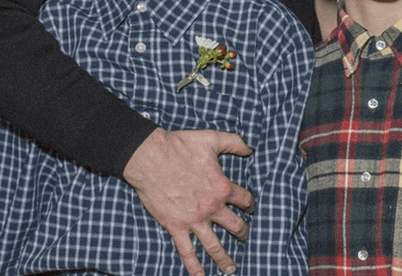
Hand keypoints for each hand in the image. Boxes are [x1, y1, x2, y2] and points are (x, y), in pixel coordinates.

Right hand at [123, 128, 253, 274]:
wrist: (151, 158)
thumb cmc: (181, 146)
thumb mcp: (212, 139)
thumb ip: (235, 142)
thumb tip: (250, 147)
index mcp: (222, 187)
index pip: (244, 200)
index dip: (250, 204)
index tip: (250, 207)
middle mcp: (212, 207)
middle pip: (235, 226)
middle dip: (243, 233)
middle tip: (245, 237)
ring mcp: (194, 220)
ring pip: (214, 245)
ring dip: (225, 259)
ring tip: (232, 269)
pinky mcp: (176, 227)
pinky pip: (187, 252)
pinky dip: (194, 267)